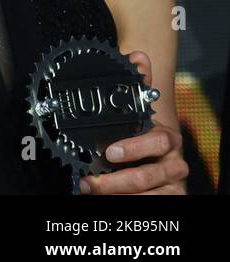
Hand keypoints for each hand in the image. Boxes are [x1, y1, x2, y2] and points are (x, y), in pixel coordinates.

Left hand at [78, 50, 186, 194]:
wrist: (155, 147)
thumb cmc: (141, 126)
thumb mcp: (135, 105)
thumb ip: (134, 82)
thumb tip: (138, 56)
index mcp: (166, 136)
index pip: (157, 141)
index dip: (134, 147)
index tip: (108, 152)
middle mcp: (172, 161)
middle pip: (150, 175)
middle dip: (116, 180)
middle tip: (91, 179)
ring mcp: (171, 182)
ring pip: (149, 194)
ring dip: (116, 194)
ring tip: (89, 189)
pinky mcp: (167, 197)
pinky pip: (151, 204)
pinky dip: (126, 202)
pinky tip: (105, 198)